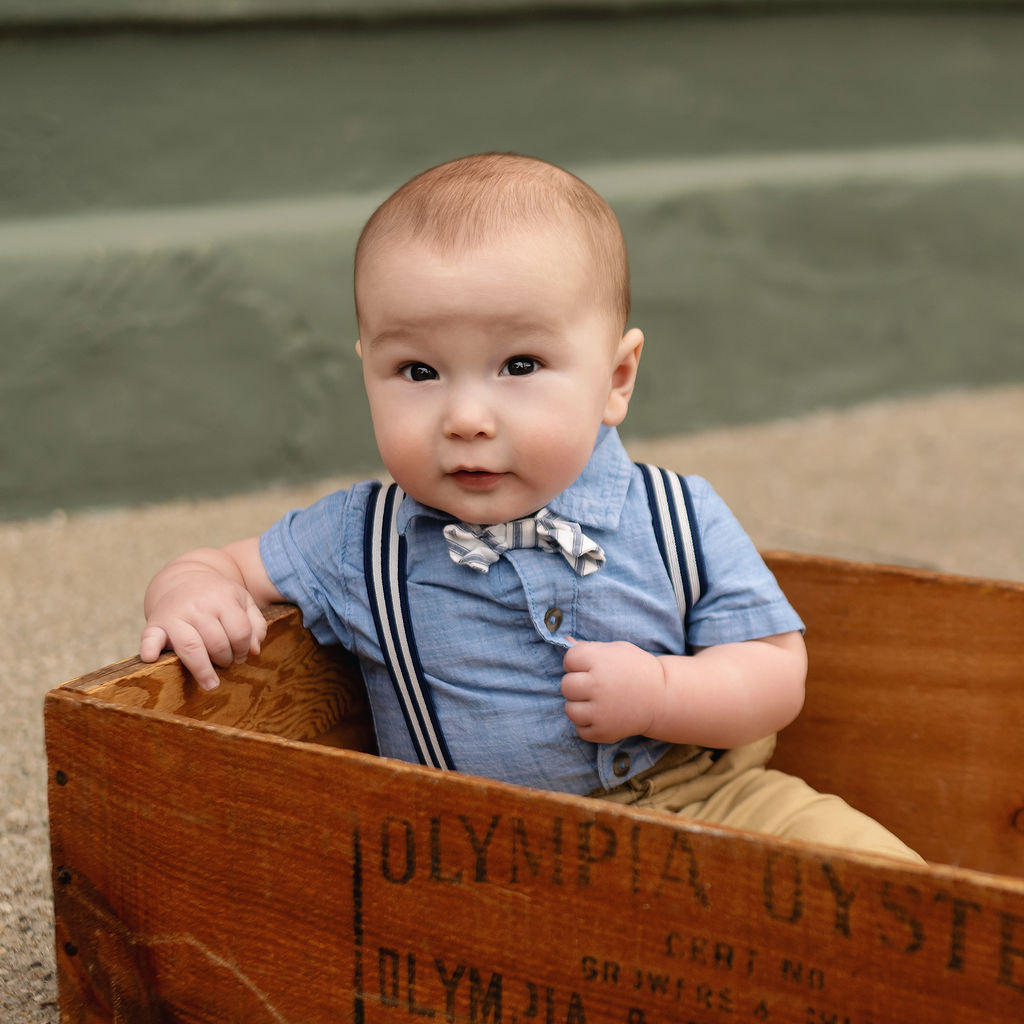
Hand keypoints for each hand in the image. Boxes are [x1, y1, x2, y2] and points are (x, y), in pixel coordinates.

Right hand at [139, 568, 266, 691]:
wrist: (183, 578)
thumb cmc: (218, 597)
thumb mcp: (243, 602)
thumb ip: (255, 625)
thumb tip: (254, 651)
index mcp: (224, 598)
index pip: (239, 630)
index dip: (243, 648)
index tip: (240, 656)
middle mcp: (199, 606)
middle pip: (217, 641)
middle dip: (225, 659)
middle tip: (225, 663)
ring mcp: (175, 614)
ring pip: (190, 645)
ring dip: (202, 668)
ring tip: (211, 683)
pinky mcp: (155, 623)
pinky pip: (149, 637)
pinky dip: (149, 648)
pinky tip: (152, 659)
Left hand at [560, 639, 666, 743]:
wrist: (662, 698)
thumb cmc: (636, 669)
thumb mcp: (617, 650)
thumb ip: (589, 647)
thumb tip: (565, 640)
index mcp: (600, 661)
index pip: (569, 659)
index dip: (577, 662)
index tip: (590, 666)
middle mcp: (598, 685)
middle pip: (566, 685)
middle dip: (576, 684)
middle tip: (593, 685)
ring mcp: (600, 711)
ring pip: (570, 709)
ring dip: (580, 705)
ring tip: (597, 701)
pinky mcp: (603, 732)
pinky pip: (580, 729)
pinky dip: (588, 724)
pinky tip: (602, 715)